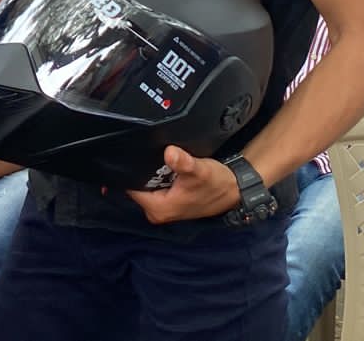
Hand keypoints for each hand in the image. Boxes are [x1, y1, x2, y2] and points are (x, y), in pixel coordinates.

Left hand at [124, 145, 241, 224]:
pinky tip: (163, 165)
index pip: (130, 188)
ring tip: (155, 156)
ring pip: (146, 185)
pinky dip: (157, 176)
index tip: (131, 154)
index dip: (129, 171)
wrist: (234, 189)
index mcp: (158, 209)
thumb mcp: (200, 170)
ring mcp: (163, 208)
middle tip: (146, 152)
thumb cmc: (216, 183)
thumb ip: (183, 163)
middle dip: (140, 170)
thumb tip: (170, 152)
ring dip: (150, 172)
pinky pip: (154, 186)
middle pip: (136, 186)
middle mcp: (157, 212)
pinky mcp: (169, 201)